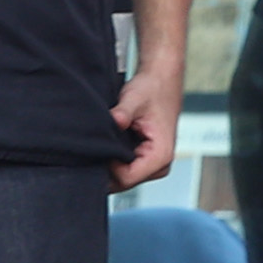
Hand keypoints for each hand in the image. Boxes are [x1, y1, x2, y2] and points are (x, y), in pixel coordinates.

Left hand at [112, 54, 181, 191]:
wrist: (162, 79)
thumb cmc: (152, 88)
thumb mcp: (134, 98)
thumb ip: (122, 113)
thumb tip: (114, 122)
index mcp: (161, 154)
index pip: (126, 178)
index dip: (107, 166)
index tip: (102, 146)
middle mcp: (161, 164)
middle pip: (123, 183)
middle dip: (107, 168)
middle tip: (100, 144)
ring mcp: (155, 164)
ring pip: (123, 179)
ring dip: (111, 165)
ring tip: (109, 141)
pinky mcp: (148, 160)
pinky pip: (126, 170)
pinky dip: (115, 161)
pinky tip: (112, 145)